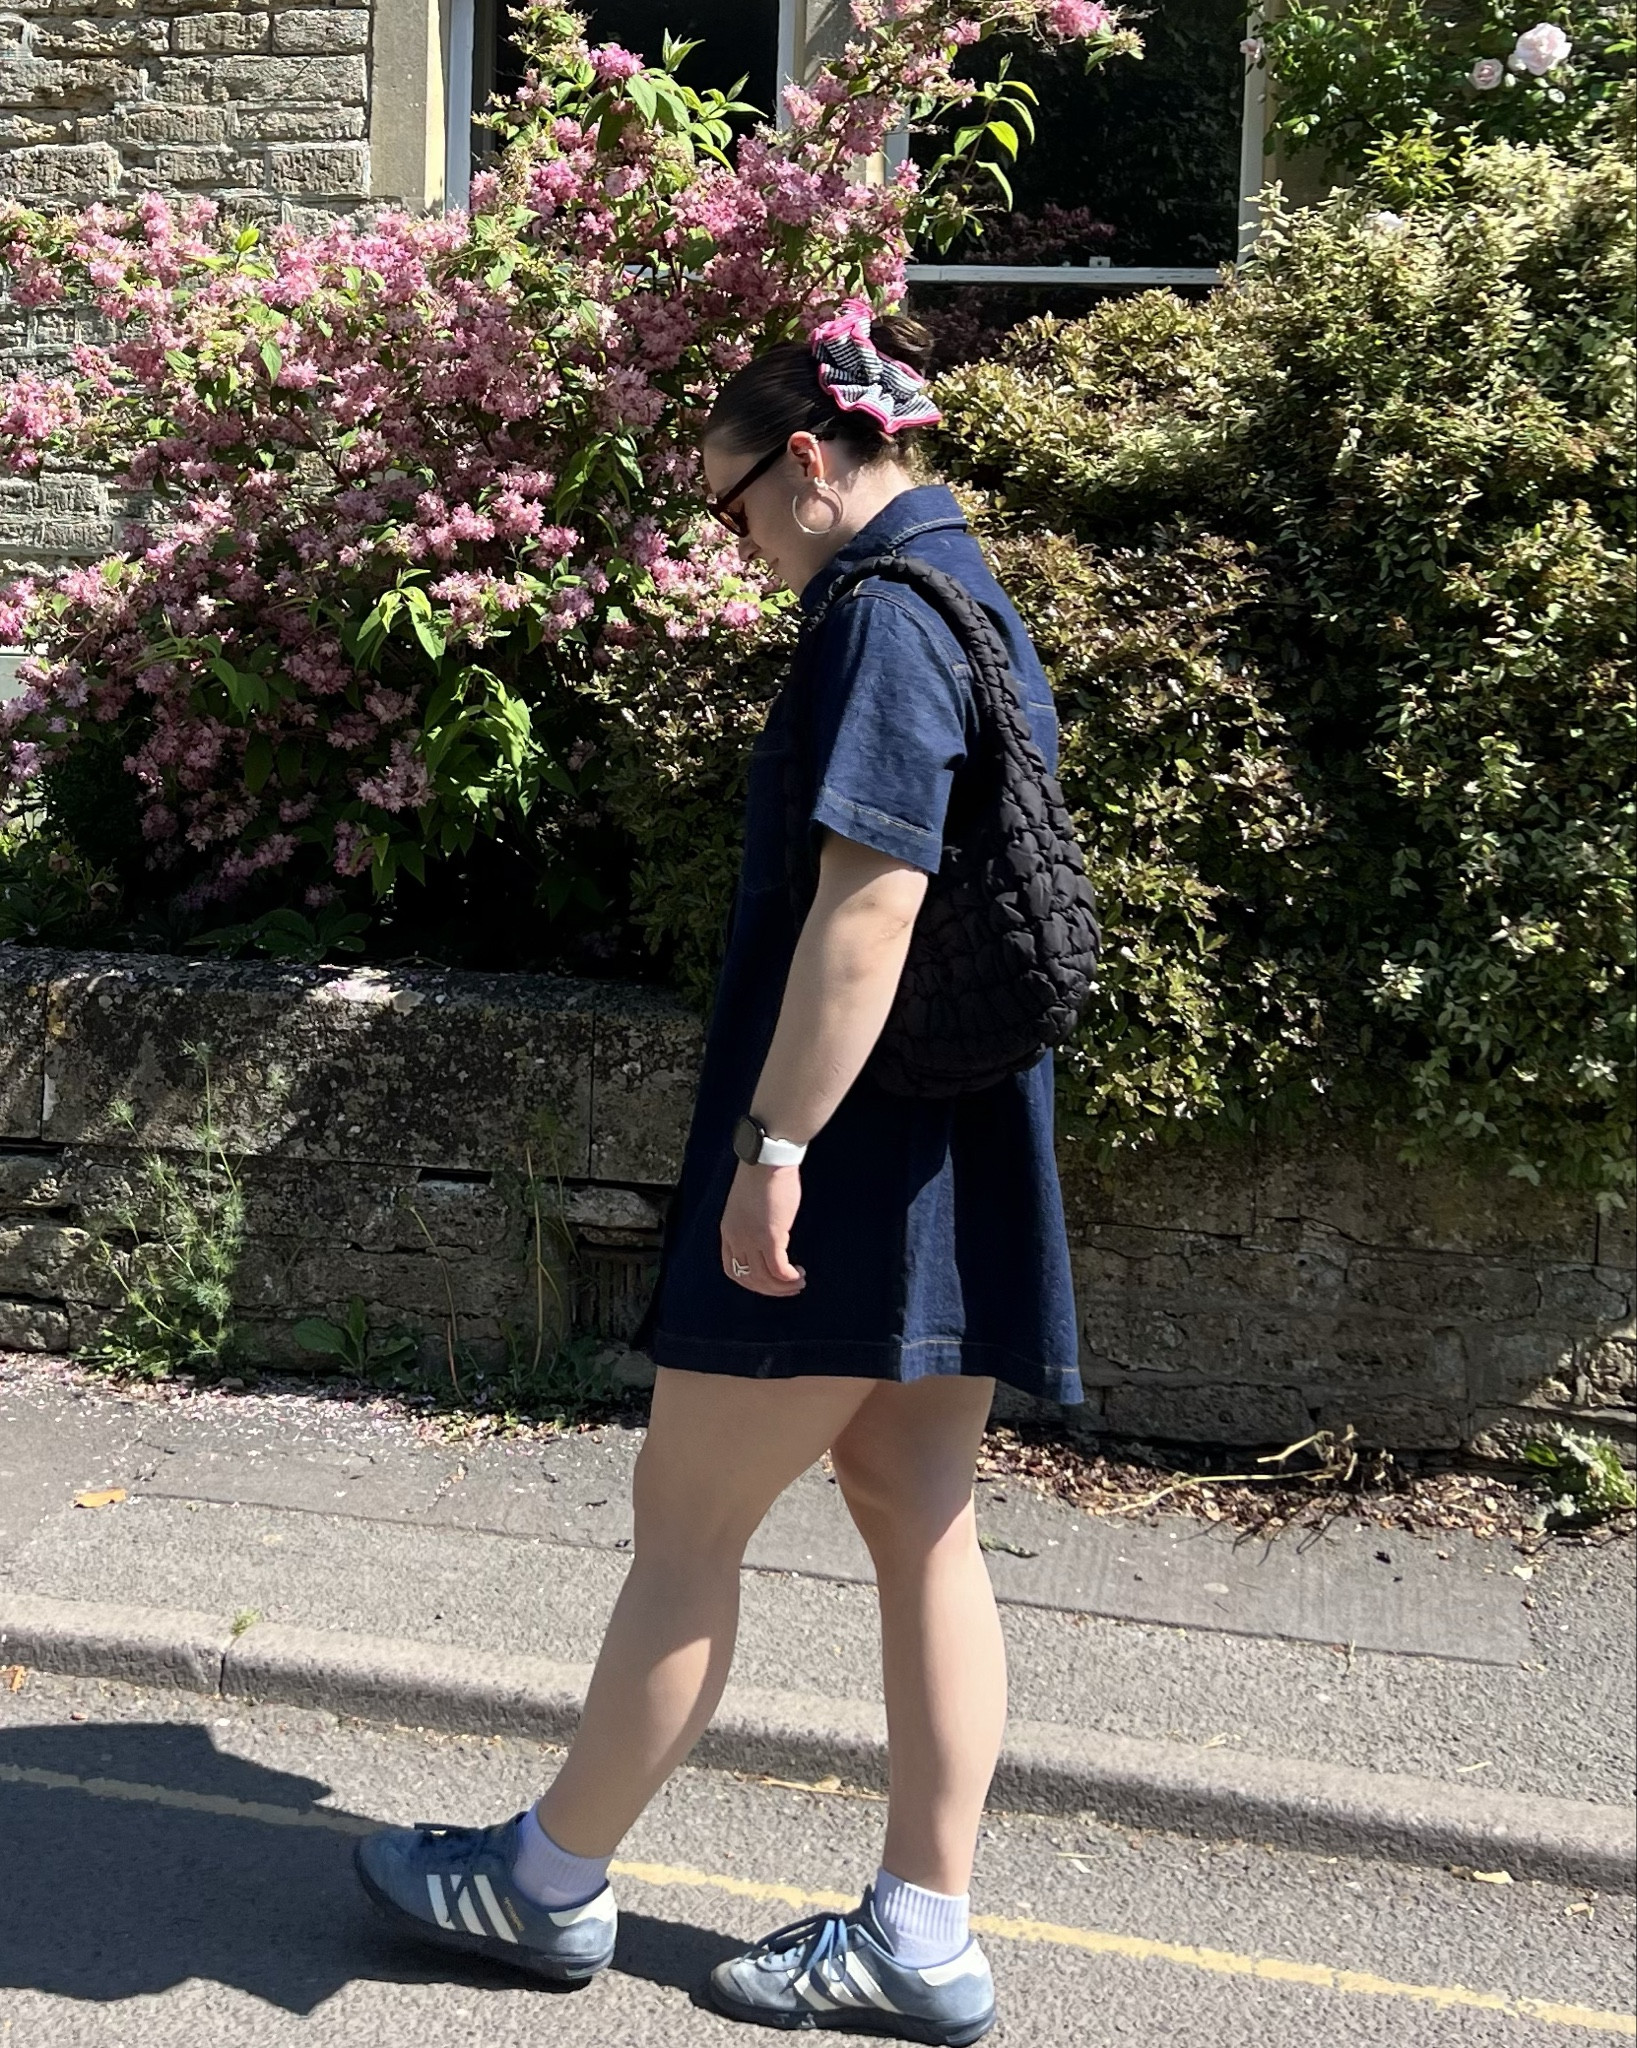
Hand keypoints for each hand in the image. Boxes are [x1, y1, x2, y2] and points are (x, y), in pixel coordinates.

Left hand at [720, 1161, 805, 1295]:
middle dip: (769, 1289)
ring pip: (764, 1278)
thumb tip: (771, 1235)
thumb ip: (753, 1224)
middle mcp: (736, 1239)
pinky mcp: (770, 1237)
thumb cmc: (762, 1175)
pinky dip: (788, 1278)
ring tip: (798, 1283)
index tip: (768, 1281)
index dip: (750, 1281)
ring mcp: (752, 1239)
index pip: (732, 1268)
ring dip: (782, 1286)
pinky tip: (797, 1275)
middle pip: (749, 1278)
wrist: (767, 1161)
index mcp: (728, 1231)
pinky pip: (778, 1269)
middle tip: (788, 1288)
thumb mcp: (748, 1205)